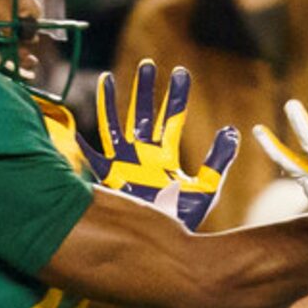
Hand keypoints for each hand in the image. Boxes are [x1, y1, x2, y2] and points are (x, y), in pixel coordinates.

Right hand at [84, 61, 238, 231]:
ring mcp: (122, 163)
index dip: (176, 96)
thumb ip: (219, 161)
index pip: (172, 118)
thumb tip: (233, 131)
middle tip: (148, 64)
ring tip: (107, 78)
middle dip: (144, 90)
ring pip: (114, 124)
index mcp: (165, 155)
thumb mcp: (206, 188)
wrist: (162, 242)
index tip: (181, 72)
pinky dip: (81, 145)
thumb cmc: (182, 216)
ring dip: (110, 102)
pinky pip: (91, 157)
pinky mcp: (107, 177)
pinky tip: (74, 129)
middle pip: (142, 114)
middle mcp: (143, 154)